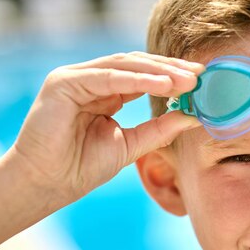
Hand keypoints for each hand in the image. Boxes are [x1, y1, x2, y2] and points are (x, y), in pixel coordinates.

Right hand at [9, 51, 203, 205]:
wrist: (49, 184)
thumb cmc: (83, 166)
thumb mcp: (132, 144)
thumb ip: (160, 129)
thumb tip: (192, 117)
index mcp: (106, 92)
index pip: (144, 75)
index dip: (172, 76)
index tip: (200, 80)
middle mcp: (91, 80)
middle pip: (137, 65)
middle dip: (170, 69)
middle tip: (199, 74)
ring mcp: (76, 78)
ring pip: (124, 66)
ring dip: (159, 72)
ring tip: (186, 80)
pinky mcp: (64, 82)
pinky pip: (107, 77)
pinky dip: (137, 80)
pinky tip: (163, 85)